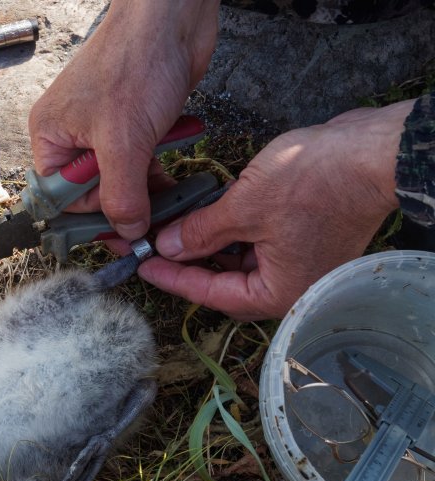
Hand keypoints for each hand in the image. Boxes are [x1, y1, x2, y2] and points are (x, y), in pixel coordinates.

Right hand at [28, 0, 218, 239]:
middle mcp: (73, 135)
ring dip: (146, 190)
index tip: (121, 232)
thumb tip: (127, 231)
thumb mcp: (124, 141)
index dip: (91, 216)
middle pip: (92, 191)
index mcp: (51, 135)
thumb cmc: (136, 62)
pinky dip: (157, 171)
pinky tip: (173, 177)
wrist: (174, 17)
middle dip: (123, 206)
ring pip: (121, 179)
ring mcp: (106, 129)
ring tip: (169, 199)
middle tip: (149, 223)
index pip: (61, 196)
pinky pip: (141, 162)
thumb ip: (122, 194)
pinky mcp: (135, 123)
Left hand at [138, 100, 414, 320]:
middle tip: (150, 246)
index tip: (141, 266)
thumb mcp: (245, 207)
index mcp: (277, 292)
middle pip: (223, 281)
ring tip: (171, 225)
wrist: (376, 150)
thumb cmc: (319, 181)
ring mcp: (298, 261)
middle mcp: (289, 284)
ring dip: (206, 242)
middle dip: (187, 261)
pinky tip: (204, 212)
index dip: (172, 280)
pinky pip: (255, 241)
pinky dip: (230, 229)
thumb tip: (168, 247)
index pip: (211, 294)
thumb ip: (201, 232)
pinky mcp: (302, 237)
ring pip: (238, 259)